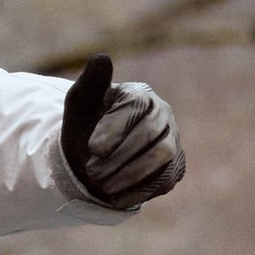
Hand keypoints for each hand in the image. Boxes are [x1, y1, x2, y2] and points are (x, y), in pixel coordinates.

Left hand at [59, 52, 184, 211]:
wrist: (91, 159)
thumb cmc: (87, 125)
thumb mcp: (80, 104)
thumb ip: (91, 83)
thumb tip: (101, 58)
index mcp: (141, 95)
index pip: (136, 108)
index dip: (115, 129)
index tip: (93, 148)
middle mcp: (163, 116)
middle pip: (152, 135)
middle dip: (120, 156)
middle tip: (91, 171)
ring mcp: (172, 143)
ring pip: (162, 158)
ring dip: (129, 174)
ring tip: (100, 184)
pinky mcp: (173, 169)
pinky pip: (163, 181)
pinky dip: (137, 191)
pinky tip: (114, 196)